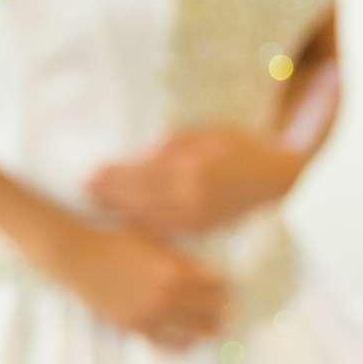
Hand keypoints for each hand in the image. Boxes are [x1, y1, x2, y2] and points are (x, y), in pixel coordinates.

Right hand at [42, 213, 231, 348]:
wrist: (79, 257)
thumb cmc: (114, 242)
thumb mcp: (152, 238)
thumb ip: (179, 255)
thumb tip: (203, 269)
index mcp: (175, 269)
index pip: (216, 283)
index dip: (226, 286)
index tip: (229, 289)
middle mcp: (168, 294)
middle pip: (211, 309)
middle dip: (222, 309)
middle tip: (227, 310)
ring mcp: (152, 313)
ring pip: (195, 330)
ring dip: (208, 328)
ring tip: (215, 328)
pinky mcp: (136, 326)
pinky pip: (168, 343)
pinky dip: (182, 344)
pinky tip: (189, 342)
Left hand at [89, 129, 299, 237]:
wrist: (277, 179)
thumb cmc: (242, 147)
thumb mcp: (208, 132)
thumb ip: (175, 142)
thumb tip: (144, 153)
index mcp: (190, 167)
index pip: (142, 172)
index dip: (115, 175)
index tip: (93, 172)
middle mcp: (190, 194)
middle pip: (139, 196)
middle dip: (109, 193)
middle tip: (85, 189)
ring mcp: (196, 215)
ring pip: (148, 216)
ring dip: (119, 211)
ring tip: (96, 205)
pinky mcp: (203, 228)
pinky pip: (165, 230)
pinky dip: (141, 226)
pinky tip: (124, 222)